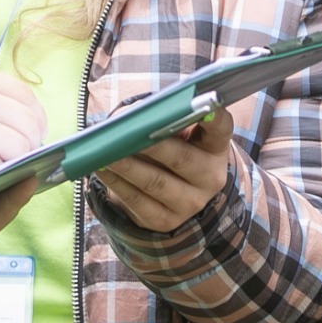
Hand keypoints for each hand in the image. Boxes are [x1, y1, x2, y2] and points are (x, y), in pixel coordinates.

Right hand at [0, 66, 45, 189]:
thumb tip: (26, 118)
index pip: (24, 94)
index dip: (34, 116)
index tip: (33, 131)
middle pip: (30, 120)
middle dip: (31, 140)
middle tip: (21, 154)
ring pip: (24, 145)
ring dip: (17, 158)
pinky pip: (8, 166)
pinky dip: (0, 173)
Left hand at [94, 105, 233, 232]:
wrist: (171, 193)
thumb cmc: (170, 148)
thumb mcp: (173, 131)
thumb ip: (156, 116)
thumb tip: (124, 118)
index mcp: (215, 147)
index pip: (220, 127)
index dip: (214, 115)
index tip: (204, 102)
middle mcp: (210, 177)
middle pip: (181, 158)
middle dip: (151, 145)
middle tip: (125, 134)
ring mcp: (190, 203)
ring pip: (154, 182)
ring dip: (126, 165)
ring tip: (103, 152)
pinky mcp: (165, 220)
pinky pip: (136, 201)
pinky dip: (116, 183)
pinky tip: (101, 169)